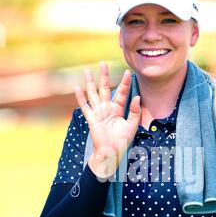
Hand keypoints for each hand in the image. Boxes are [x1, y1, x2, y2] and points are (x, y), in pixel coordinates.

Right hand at [74, 62, 140, 178]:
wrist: (112, 153)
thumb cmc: (122, 141)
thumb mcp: (132, 126)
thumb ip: (135, 112)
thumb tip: (138, 97)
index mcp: (118, 110)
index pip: (121, 93)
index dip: (125, 83)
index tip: (128, 72)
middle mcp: (107, 109)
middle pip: (105, 88)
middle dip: (104, 76)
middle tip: (103, 63)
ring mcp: (98, 112)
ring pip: (93, 94)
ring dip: (90, 82)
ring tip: (87, 71)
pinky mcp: (92, 119)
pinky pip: (85, 106)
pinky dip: (80, 97)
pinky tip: (77, 87)